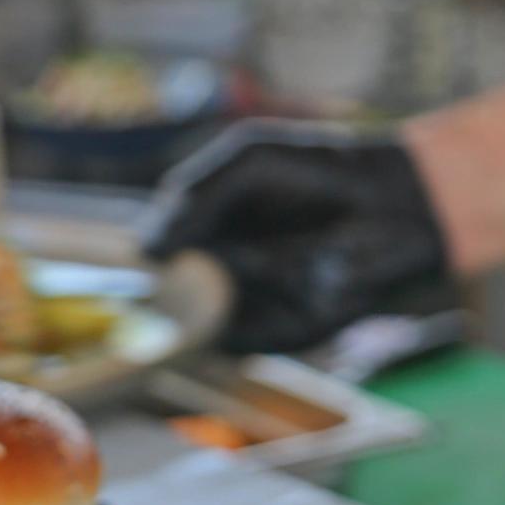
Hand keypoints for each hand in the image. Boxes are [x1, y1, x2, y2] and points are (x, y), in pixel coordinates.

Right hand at [139, 122, 453, 353]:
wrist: (397, 201)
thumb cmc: (322, 169)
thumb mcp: (249, 162)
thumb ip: (198, 195)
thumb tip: (147, 244)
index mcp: (210, 228)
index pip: (157, 253)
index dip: (132, 263)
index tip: (107, 268)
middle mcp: (224, 271)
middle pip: (170, 298)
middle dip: (152, 299)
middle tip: (130, 299)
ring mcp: (252, 304)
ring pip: (200, 325)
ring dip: (185, 319)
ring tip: (174, 304)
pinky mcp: (284, 332)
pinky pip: (240, 342)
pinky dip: (223, 335)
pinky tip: (214, 315)